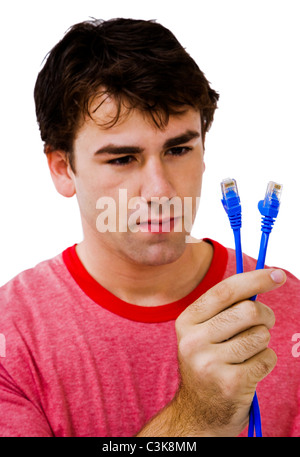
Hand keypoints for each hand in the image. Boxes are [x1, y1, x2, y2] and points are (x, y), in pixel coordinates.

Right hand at [173, 268, 285, 435]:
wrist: (198, 412)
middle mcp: (193, 341)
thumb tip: (265, 278)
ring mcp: (209, 363)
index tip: (277, 274)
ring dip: (263, 343)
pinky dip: (266, 361)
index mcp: (186, 322)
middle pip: (248, 311)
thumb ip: (225, 309)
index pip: (225, 291)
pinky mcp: (230, 383)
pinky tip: (249, 370)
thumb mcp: (204, 333)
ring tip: (248, 354)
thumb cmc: (209, 363)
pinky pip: (267, 358)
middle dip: (265, 316)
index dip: (255, 279)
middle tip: (263, 324)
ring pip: (260, 335)